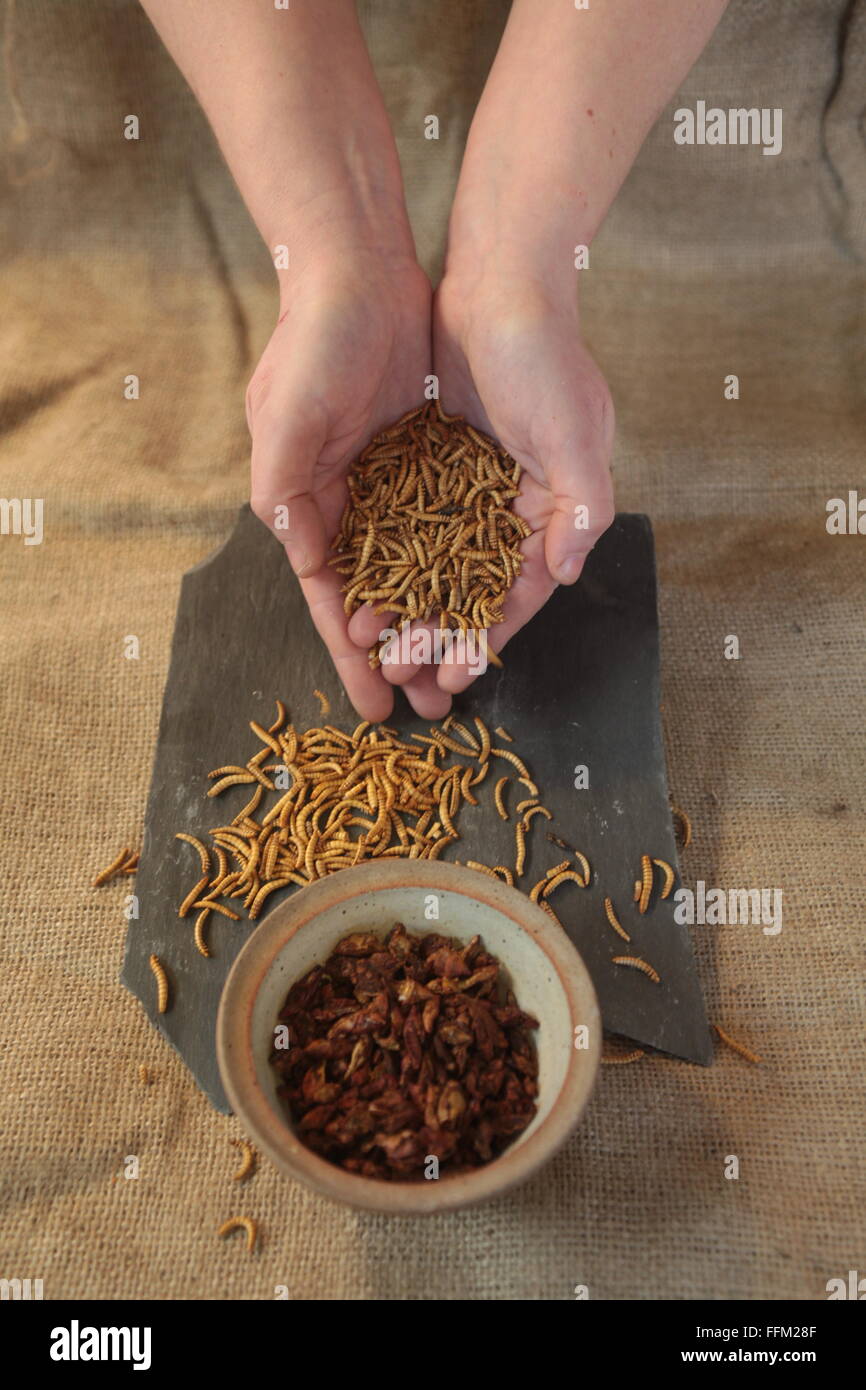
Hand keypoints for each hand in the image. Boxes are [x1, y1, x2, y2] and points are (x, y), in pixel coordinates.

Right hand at [248, 249, 457, 722]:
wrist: (361, 269)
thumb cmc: (314, 342)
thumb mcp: (283, 418)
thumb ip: (282, 490)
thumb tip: (300, 560)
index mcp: (307, 505)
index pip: (334, 600)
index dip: (353, 657)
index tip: (375, 709)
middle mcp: (349, 503)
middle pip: (381, 598)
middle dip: (404, 654)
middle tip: (434, 708)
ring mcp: (391, 483)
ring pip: (420, 571)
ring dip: (438, 621)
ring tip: (463, 672)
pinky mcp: (429, 459)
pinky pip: (452, 526)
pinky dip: (466, 566)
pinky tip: (487, 603)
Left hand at [348, 268, 614, 695]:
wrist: (497, 282)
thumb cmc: (545, 354)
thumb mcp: (574, 432)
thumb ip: (580, 505)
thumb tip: (567, 574)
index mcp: (552, 507)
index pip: (517, 589)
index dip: (486, 636)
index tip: (455, 678)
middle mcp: (510, 505)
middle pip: (470, 587)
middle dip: (438, 636)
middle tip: (405, 678)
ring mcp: (467, 486)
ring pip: (432, 563)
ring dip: (406, 606)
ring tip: (372, 644)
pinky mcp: (430, 462)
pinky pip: (403, 524)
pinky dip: (384, 558)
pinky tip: (357, 589)